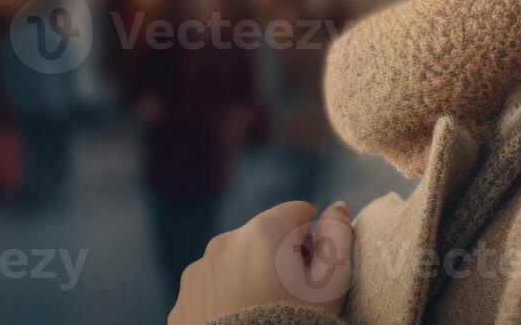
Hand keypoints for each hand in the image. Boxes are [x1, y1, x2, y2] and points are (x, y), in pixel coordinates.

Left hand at [168, 200, 352, 323]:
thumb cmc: (298, 324)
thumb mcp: (333, 282)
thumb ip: (339, 235)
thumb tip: (336, 206)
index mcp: (264, 230)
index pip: (298, 214)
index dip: (311, 243)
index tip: (309, 273)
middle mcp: (225, 243)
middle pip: (264, 237)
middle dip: (278, 258)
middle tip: (288, 297)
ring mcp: (198, 273)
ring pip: (234, 262)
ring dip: (249, 277)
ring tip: (261, 313)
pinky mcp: (182, 302)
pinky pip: (210, 290)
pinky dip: (224, 300)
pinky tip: (239, 324)